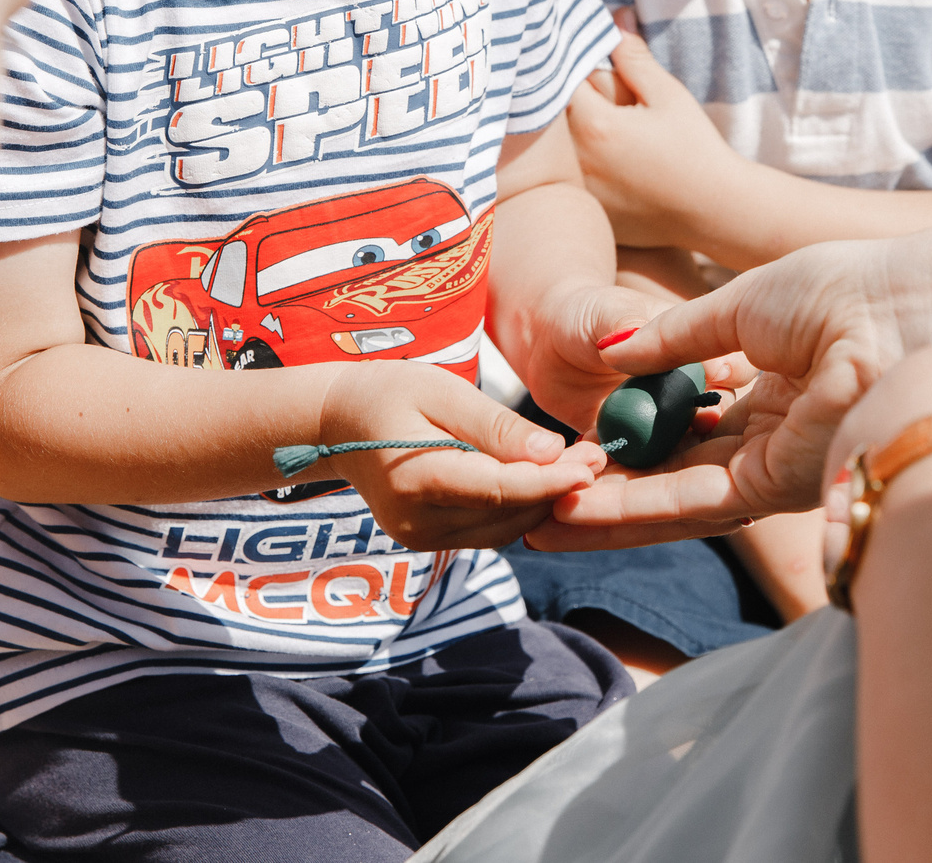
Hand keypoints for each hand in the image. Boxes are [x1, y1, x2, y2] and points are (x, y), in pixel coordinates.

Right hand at [313, 362, 610, 550]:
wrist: (335, 424)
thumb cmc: (388, 393)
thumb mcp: (443, 391)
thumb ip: (496, 426)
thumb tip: (552, 454)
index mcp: (417, 480)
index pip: (501, 490)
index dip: (553, 482)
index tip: (593, 465)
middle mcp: (419, 522)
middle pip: (509, 516)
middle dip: (557, 490)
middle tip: (596, 456)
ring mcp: (422, 537)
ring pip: (505, 529)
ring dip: (543, 502)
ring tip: (578, 463)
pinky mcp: (429, 540)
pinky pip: (489, 529)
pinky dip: (520, 507)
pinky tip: (542, 478)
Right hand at [526, 240, 913, 546]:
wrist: (897, 309)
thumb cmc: (839, 290)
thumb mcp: (738, 307)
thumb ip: (677, 340)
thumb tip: (617, 352)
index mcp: (778, 390)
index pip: (695, 428)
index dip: (638, 436)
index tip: (584, 439)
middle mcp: (778, 438)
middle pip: (679, 475)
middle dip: (612, 491)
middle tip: (542, 499)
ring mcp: (779, 467)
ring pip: (679, 500)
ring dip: (610, 511)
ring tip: (539, 517)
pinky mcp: (779, 489)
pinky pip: (693, 503)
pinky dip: (634, 506)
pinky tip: (578, 506)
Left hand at [568, 34, 746, 247]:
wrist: (715, 210)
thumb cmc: (695, 148)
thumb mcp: (667, 95)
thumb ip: (633, 56)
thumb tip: (615, 17)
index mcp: (594, 125)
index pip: (561, 80)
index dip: (571, 64)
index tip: (582, 57)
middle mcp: (576, 160)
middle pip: (552, 117)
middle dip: (567, 98)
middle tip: (591, 94)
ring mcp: (578, 191)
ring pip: (556, 152)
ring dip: (568, 135)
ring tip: (598, 128)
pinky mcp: (586, 211)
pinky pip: (569, 181)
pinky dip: (578, 167)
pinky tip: (608, 164)